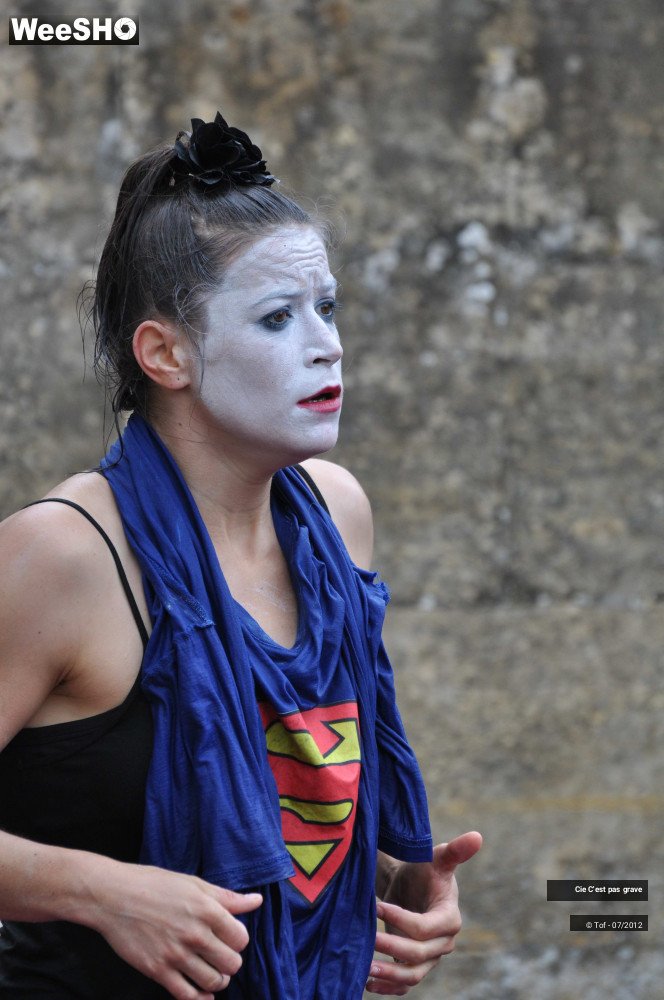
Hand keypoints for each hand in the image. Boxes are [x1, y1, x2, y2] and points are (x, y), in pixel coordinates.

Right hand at [92, 862, 261, 999]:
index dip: (238, 940)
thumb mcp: (194, 884)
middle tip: (221, 956)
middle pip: (231, 963)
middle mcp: (194, 934)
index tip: (229, 938)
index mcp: (207, 909)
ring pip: (213, 982)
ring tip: (212, 972)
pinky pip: (186, 995)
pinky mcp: (157, 970)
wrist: (113, 896)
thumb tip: (256, 901)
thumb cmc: (155, 884)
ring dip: (217, 981)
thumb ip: (227, 897)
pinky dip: (199, 998)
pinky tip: (201, 993)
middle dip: (230, 962)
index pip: (241, 938)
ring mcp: (175, 954)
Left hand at [367, 830, 481, 995]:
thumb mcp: (436, 858)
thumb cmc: (424, 869)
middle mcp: (443, 943)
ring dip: (388, 974)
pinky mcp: (416, 967)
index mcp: (450, 919)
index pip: (425, 927)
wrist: (411, 886)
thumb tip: (477, 836)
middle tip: (366, 938)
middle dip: (390, 947)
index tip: (377, 906)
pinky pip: (404, 985)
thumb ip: (454, 851)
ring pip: (411, 975)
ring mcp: (430, 959)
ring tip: (364, 968)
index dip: (401, 919)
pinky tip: (367, 983)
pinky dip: (388, 987)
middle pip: (417, 954)